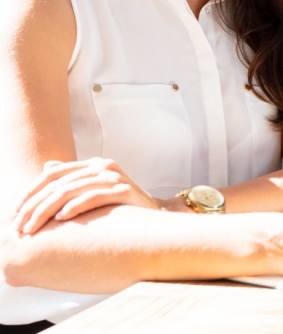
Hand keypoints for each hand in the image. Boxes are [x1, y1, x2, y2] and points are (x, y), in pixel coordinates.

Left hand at [11, 157, 161, 234]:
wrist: (157, 221)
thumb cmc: (122, 210)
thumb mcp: (95, 193)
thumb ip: (73, 180)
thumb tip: (47, 166)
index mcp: (92, 165)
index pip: (51, 174)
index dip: (29, 192)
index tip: (13, 214)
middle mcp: (102, 167)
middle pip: (56, 183)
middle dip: (33, 206)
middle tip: (19, 228)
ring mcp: (114, 177)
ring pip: (69, 190)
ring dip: (45, 211)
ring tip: (32, 229)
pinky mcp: (125, 191)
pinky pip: (93, 196)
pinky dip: (74, 207)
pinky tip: (60, 219)